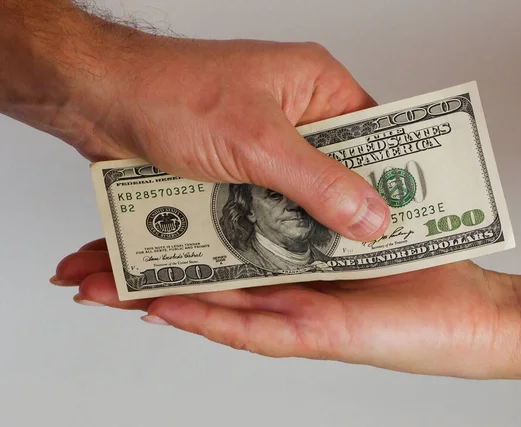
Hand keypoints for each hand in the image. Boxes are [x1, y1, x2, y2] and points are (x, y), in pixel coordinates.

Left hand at [20, 11, 388, 240]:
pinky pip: (265, 201)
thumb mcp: (256, 141)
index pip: (371, 137)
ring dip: (296, 224)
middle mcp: (296, 112)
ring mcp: (265, 141)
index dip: (385, 181)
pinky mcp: (238, 165)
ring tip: (314, 261)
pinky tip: (267, 251)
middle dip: (338, 213)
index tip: (396, 225)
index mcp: (315, 85)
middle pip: (336, 173)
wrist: (101, 100)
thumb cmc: (171, 93)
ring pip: (298, 193)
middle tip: (355, 256)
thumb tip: (370, 216)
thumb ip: (316, 182)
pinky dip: (263, 225)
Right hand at [51, 238, 520, 379]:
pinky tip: (162, 304)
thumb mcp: (372, 216)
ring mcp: (294, 314)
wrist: (472, 318)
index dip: (172, 237)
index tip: (130, 220)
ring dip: (154, 295)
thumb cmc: (428, 271)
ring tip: (99, 283)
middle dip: (144, 269)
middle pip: (202, 277)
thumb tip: (296, 165)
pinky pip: (251, 328)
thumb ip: (333, 199)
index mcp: (293, 259)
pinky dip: (207, 317)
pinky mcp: (312, 333)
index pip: (221, 246)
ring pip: (212, 306)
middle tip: (90, 259)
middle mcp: (284, 288)